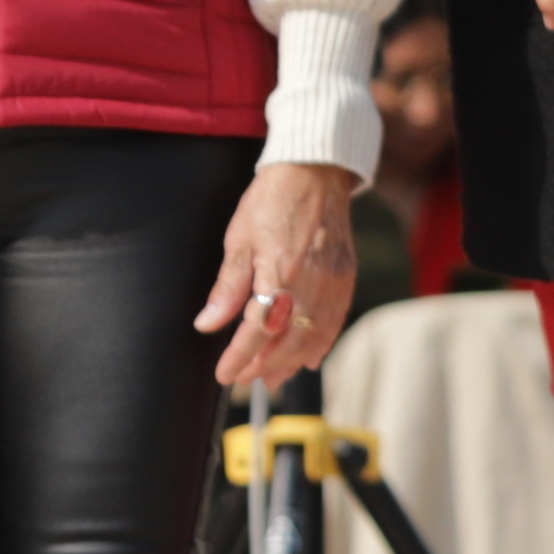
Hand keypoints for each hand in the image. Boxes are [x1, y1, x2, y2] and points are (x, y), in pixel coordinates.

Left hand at [202, 157, 362, 388]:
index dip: (240, 357)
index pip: (257, 330)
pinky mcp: (346, 278)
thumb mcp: (238, 242)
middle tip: (245, 380)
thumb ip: (227, 288)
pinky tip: (306, 359)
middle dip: (265, 366)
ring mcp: (333, 283)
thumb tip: (207, 324)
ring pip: (314, 337)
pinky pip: (335, 322)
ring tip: (272, 378)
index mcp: (279, 274)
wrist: (314, 173)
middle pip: (288, 341)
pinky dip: (321, 345)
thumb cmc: (269, 202)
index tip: (226, 375)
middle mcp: (311, 284)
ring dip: (291, 362)